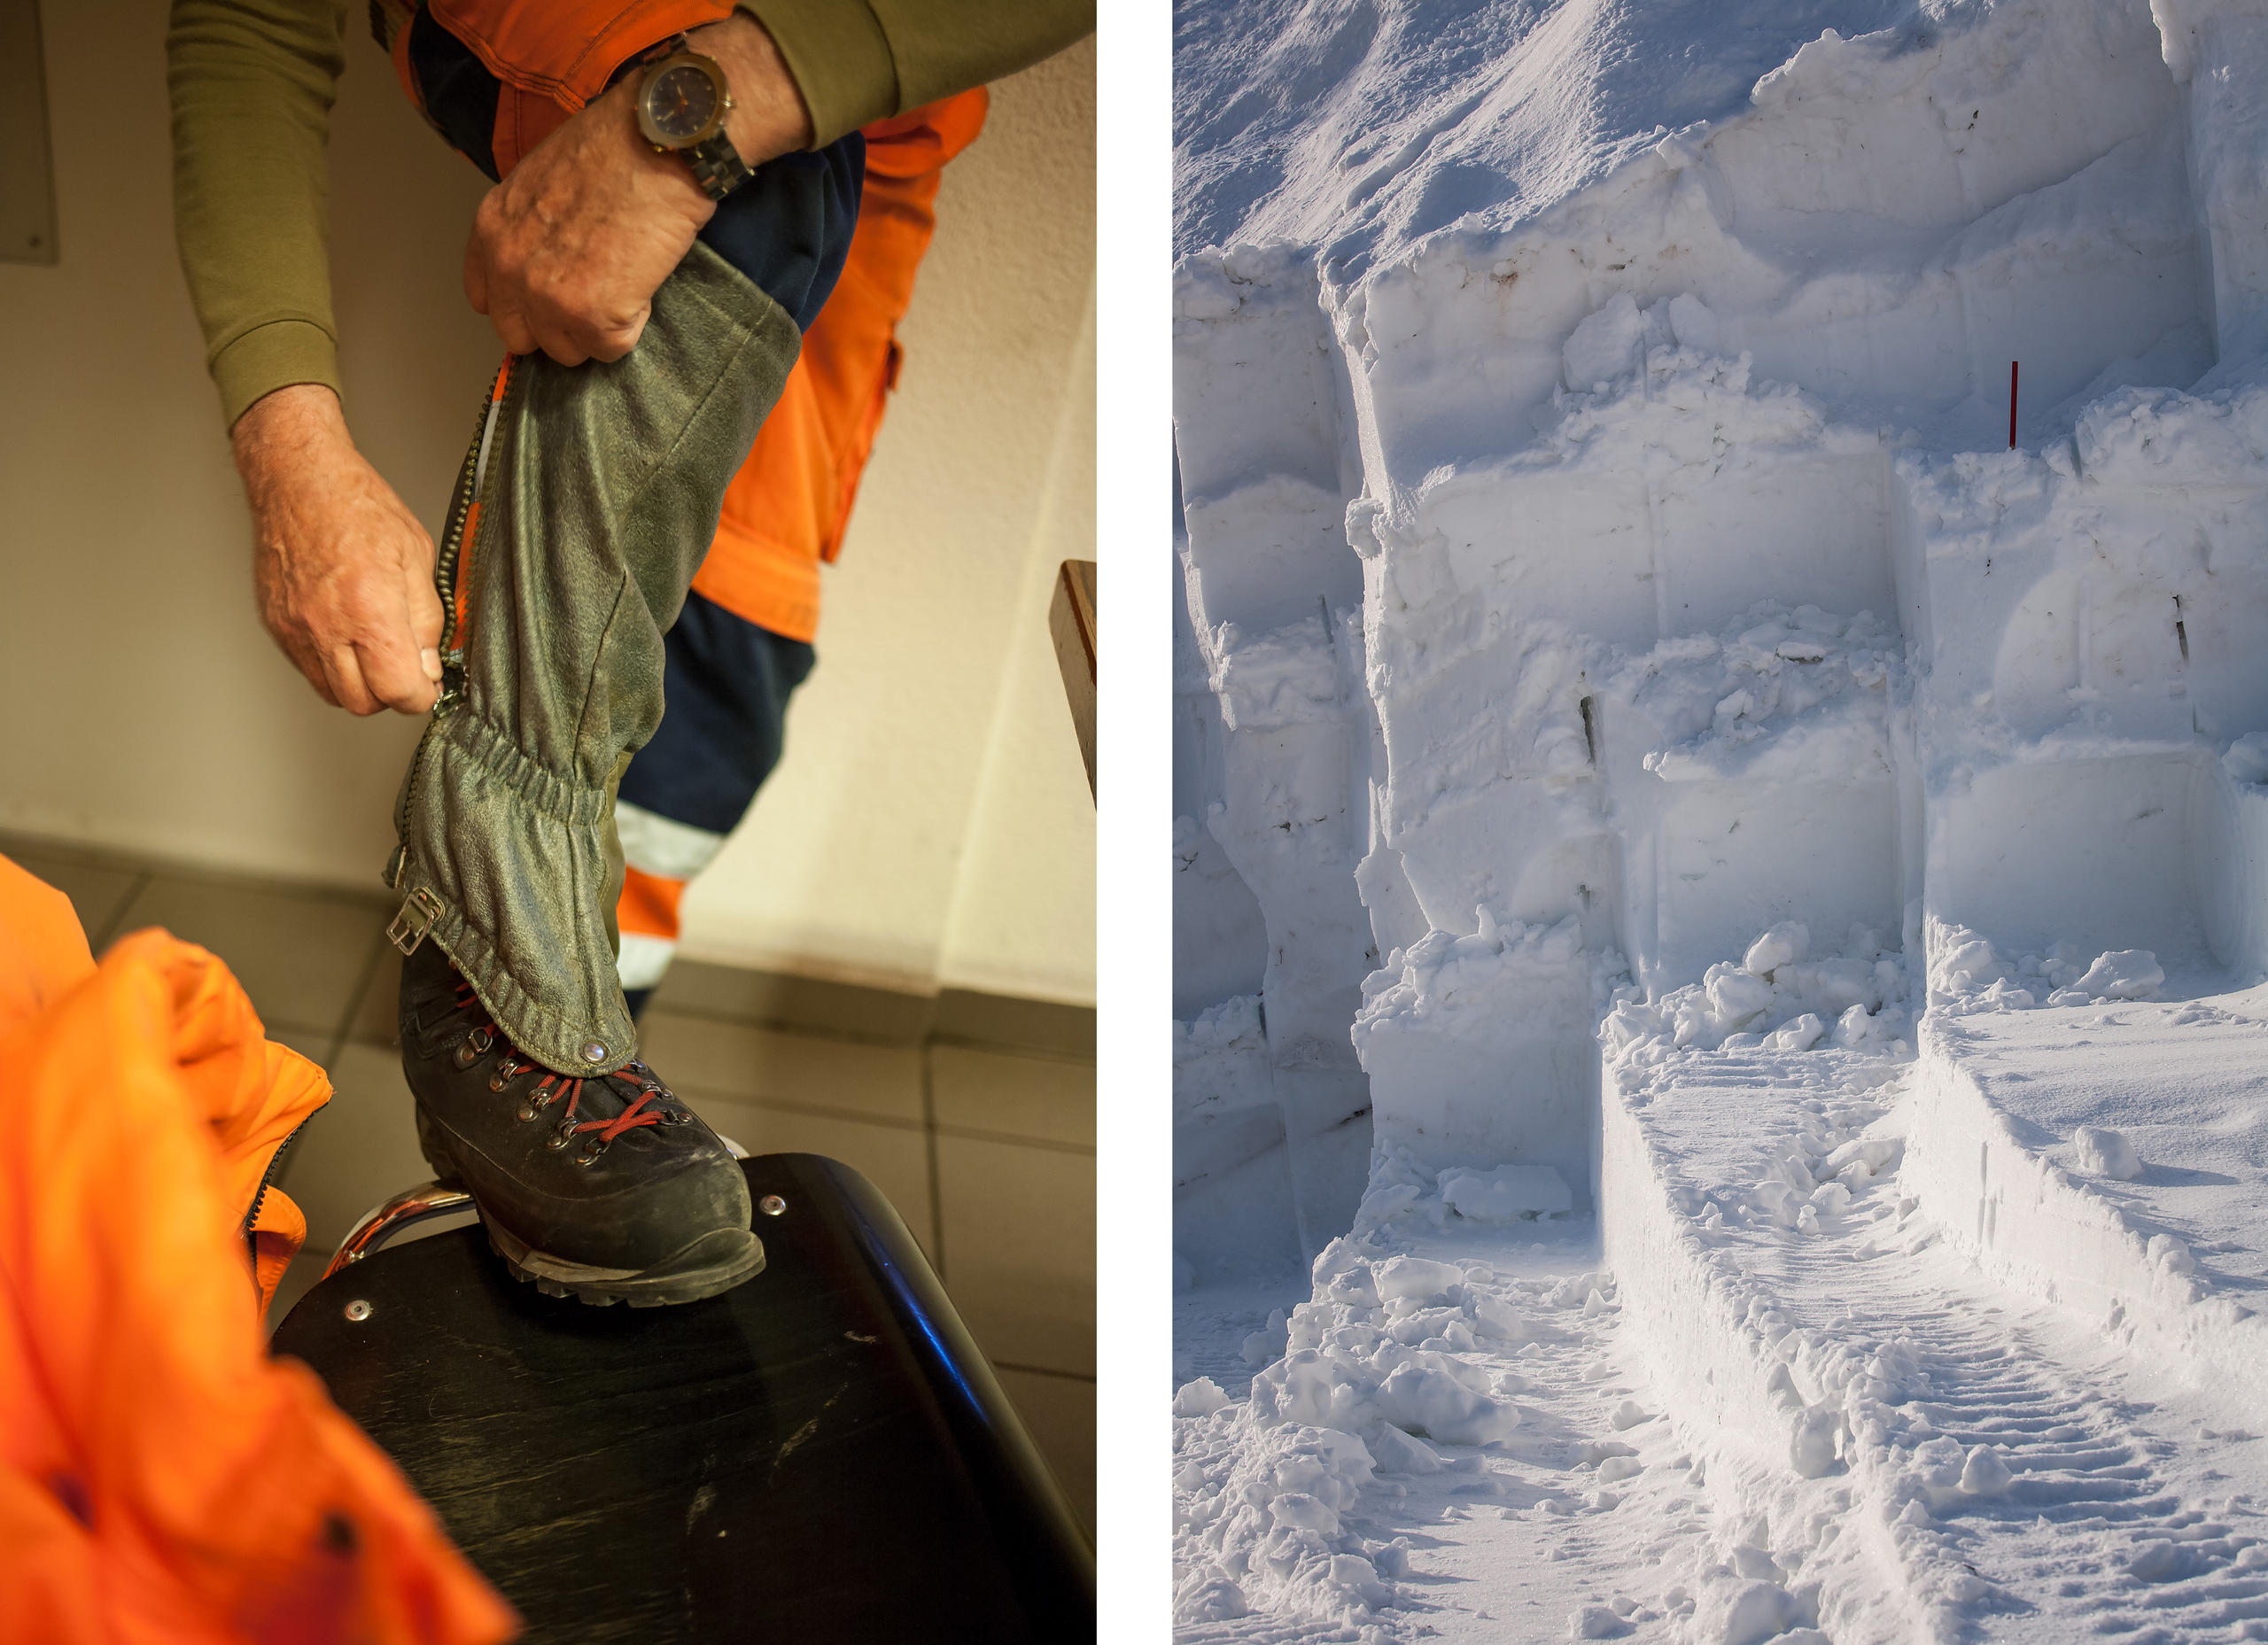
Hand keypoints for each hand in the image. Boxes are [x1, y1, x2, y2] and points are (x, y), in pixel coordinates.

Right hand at [233, 384, 444, 715]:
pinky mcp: (276, 624)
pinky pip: (307, 668)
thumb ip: (427, 620)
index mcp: (369, 609)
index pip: (398, 691)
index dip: (421, 694)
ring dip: (359, 685)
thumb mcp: (418, 557)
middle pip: (362, 703)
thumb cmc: (358, 506)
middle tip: (404, 666)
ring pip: (332, 692)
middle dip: (390, 694)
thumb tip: (430, 666)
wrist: (298, 479)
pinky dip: (332, 666)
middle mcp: (327, 625)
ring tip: (376, 650)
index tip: (429, 682)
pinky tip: (348, 636)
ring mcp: (296, 628)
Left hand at [462, 14, 812, 364]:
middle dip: (556, 325)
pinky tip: (641, 285)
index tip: (551, 295)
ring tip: (622, 285)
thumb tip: (549, 254)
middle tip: (593, 296)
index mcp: (492, 231)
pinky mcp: (593, 318)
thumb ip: (529, 224)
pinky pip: (611, 349)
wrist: (654, 145)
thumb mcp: (539, 177)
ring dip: (596, 329)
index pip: (486, 299)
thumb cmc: (610, 146)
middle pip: (521, 337)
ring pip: (567, 351)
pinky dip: (631, 325)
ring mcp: (548, 299)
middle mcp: (509, 270)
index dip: (523, 302)